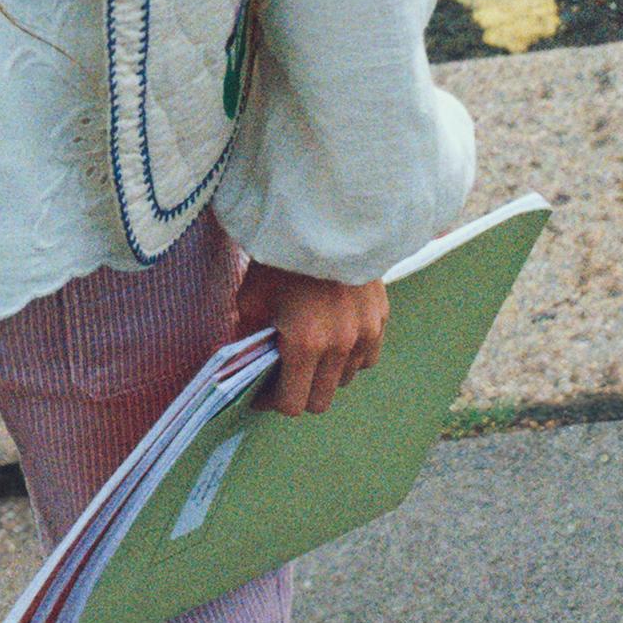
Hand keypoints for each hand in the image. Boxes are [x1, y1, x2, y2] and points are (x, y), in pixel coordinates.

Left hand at [236, 261, 388, 417]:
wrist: (321, 219)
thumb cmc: (279, 259)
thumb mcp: (250, 299)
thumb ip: (247, 340)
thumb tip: (241, 366)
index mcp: (305, 343)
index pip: (293, 404)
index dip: (272, 402)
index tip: (261, 393)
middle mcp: (340, 345)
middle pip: (321, 400)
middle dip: (298, 393)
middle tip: (282, 377)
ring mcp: (365, 334)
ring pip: (345, 380)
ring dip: (325, 376)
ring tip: (309, 354)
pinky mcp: (381, 319)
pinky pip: (366, 358)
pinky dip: (349, 358)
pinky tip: (333, 340)